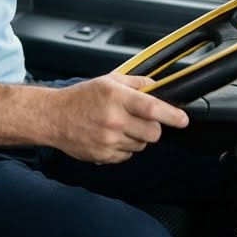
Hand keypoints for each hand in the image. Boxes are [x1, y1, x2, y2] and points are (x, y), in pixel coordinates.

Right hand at [43, 74, 187, 164]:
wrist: (53, 117)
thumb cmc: (79, 98)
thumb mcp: (106, 81)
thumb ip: (134, 82)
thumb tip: (156, 85)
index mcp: (115, 97)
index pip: (153, 109)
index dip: (172, 115)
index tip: (183, 120)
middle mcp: (113, 119)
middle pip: (153, 132)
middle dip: (153, 127)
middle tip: (142, 121)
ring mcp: (108, 140)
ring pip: (142, 145)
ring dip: (137, 138)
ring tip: (119, 127)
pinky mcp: (103, 155)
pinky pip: (127, 155)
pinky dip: (124, 148)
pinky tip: (110, 137)